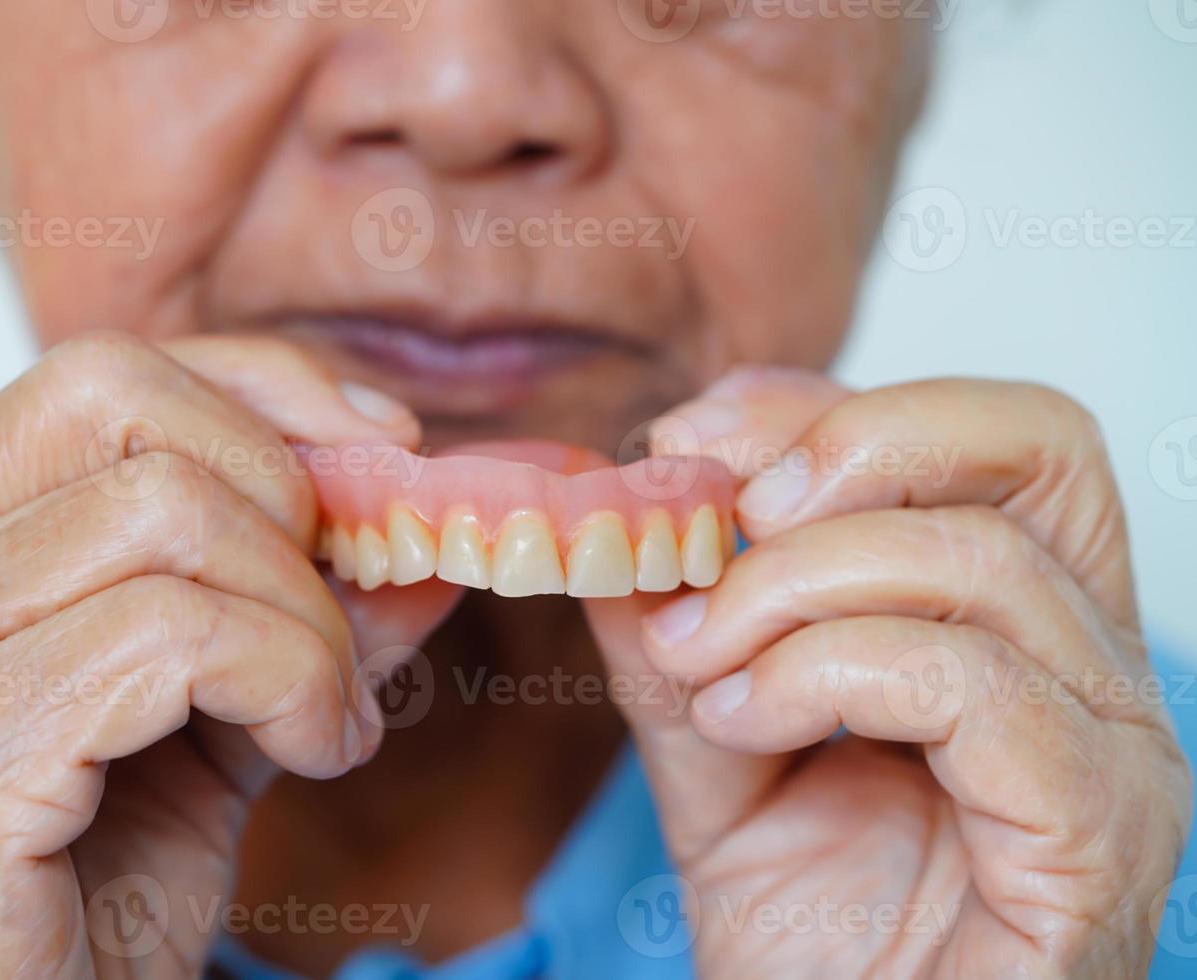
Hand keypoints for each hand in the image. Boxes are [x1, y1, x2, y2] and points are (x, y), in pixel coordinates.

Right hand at [0, 332, 459, 977]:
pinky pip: (176, 634)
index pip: (100, 377)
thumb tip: (425, 539)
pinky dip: (291, 681)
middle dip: (284, 489)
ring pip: (170, 514)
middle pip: (122, 400)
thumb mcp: (222, 725)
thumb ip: (307, 619)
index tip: (384, 445)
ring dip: (304, 617)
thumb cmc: (90, 901)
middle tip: (335, 611)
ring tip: (330, 719)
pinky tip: (312, 755)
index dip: (261, 384)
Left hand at [586, 368, 1191, 976]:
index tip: (683, 445)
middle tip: (718, 520)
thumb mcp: (717, 748)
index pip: (978, 436)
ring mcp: (1114, 751)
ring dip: (790, 590)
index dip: (820, 410)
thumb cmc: (812, 934)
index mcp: (1023, 626)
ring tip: (704, 666)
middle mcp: (1094, 670)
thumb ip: (676, 633)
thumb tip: (614, 513)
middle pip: (1034, 445)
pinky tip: (744, 723)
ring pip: (974, 561)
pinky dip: (825, 673)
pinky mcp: (1095, 835)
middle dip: (845, 449)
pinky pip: (967, 682)